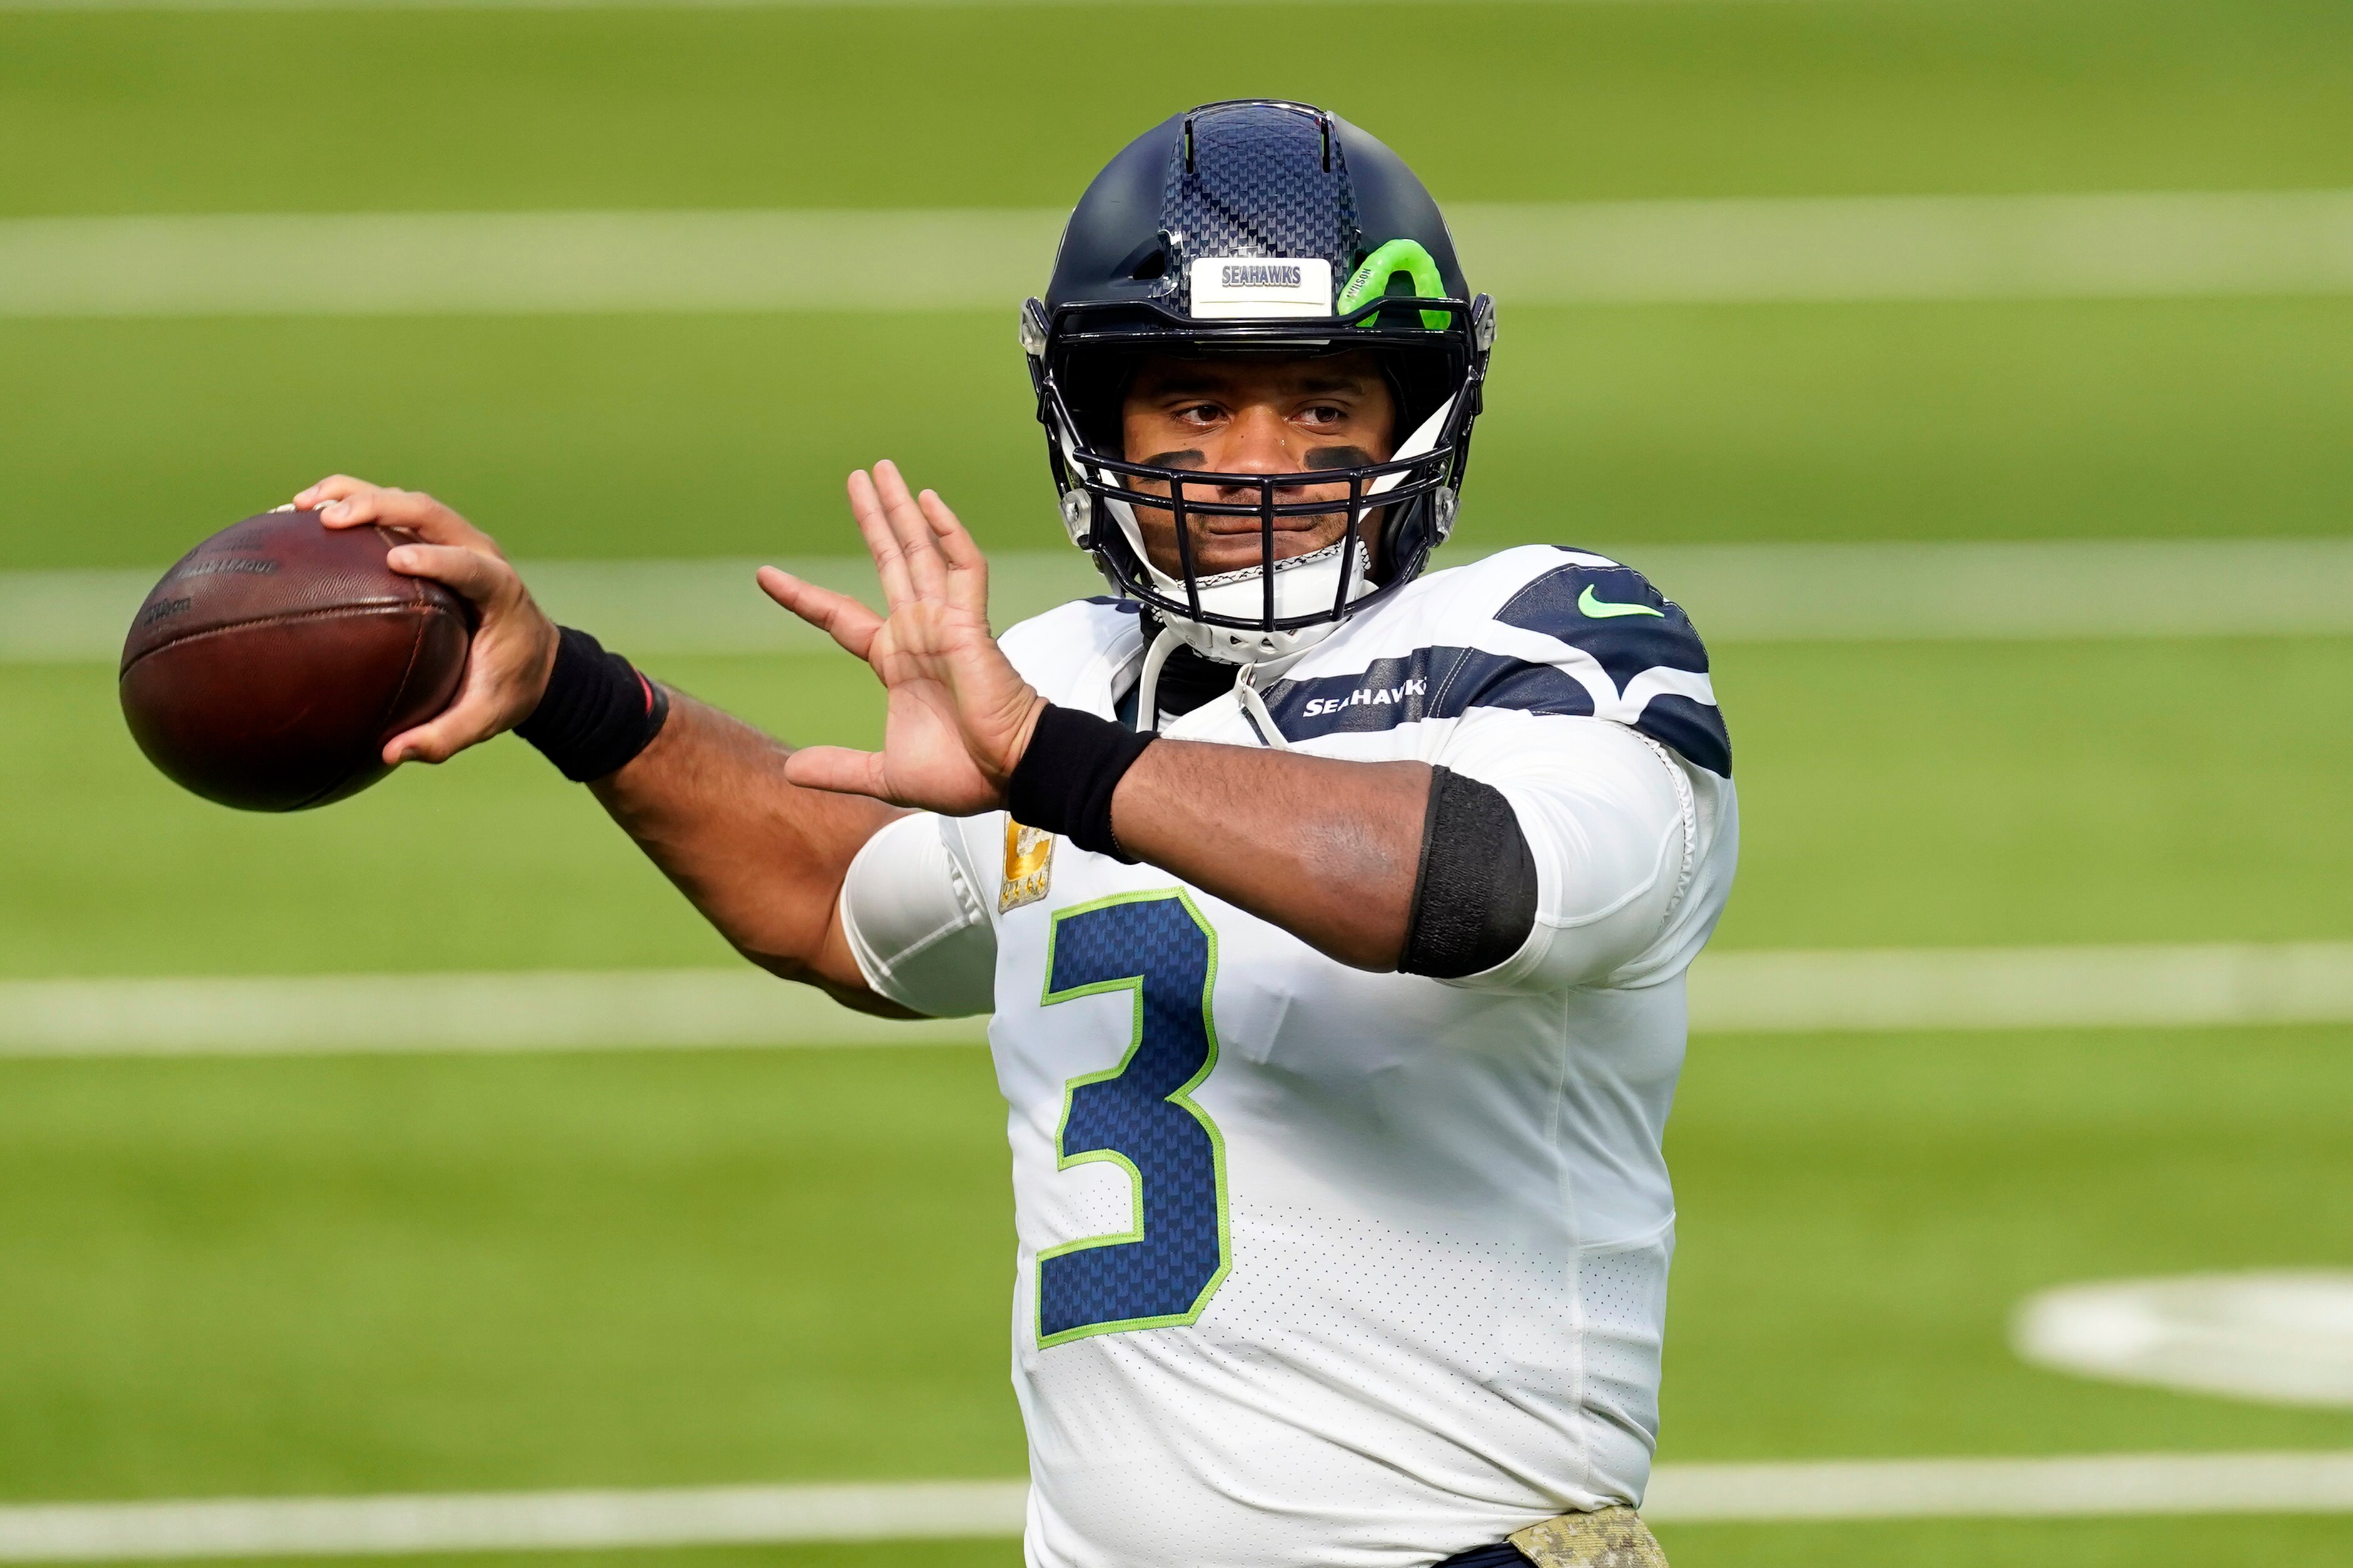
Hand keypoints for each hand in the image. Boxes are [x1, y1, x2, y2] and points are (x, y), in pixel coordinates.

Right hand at [294, 476, 560, 765]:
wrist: (538, 659)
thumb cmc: (511, 687)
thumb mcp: (487, 718)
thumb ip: (445, 737)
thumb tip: (391, 754)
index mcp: (500, 591)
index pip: (471, 565)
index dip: (437, 558)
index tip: (396, 561)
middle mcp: (479, 552)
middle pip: (430, 513)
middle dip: (380, 507)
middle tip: (328, 519)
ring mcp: (456, 540)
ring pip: (407, 502)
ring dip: (356, 495)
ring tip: (300, 507)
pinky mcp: (434, 540)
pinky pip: (393, 513)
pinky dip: (350, 504)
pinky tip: (300, 517)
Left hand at [758, 460, 1045, 814]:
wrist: (1009, 776)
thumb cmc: (963, 773)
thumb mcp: (884, 772)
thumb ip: (840, 766)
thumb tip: (790, 770)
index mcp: (897, 661)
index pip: (842, 616)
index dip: (804, 597)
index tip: (766, 577)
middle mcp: (920, 633)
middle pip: (890, 562)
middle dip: (874, 519)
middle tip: (858, 479)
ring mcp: (946, 624)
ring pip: (922, 553)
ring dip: (902, 511)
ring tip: (883, 471)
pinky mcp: (971, 625)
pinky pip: (963, 569)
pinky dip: (948, 534)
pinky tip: (930, 502)